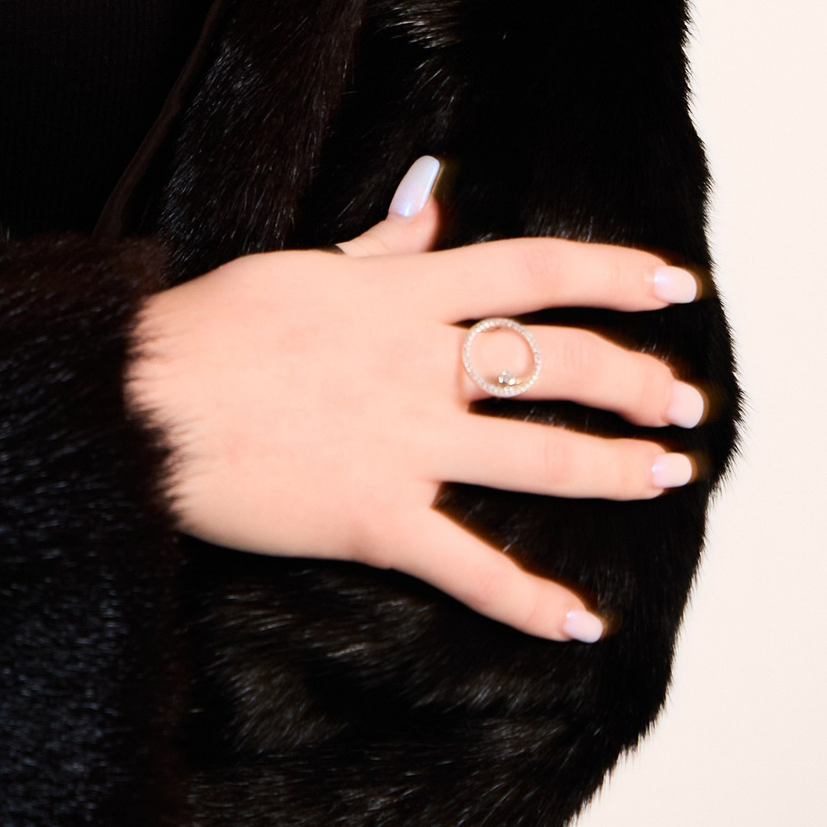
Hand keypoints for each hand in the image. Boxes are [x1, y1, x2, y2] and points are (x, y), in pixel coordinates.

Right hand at [127, 157, 706, 641]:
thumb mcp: (299, 267)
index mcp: (400, 296)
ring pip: (536, 456)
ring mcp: (402, 443)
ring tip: (666, 473)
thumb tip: (432, 201)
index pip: (531, 272)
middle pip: (555, 364)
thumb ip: (380, 245)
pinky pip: (470, 566)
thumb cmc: (208, 328)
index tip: (674, 284)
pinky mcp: (375, 517)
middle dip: (635, 381)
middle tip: (686, 400)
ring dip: (614, 469)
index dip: (614, 275)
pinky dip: (530, 603)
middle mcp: (416, 364)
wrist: (140, 399)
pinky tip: (582, 625)